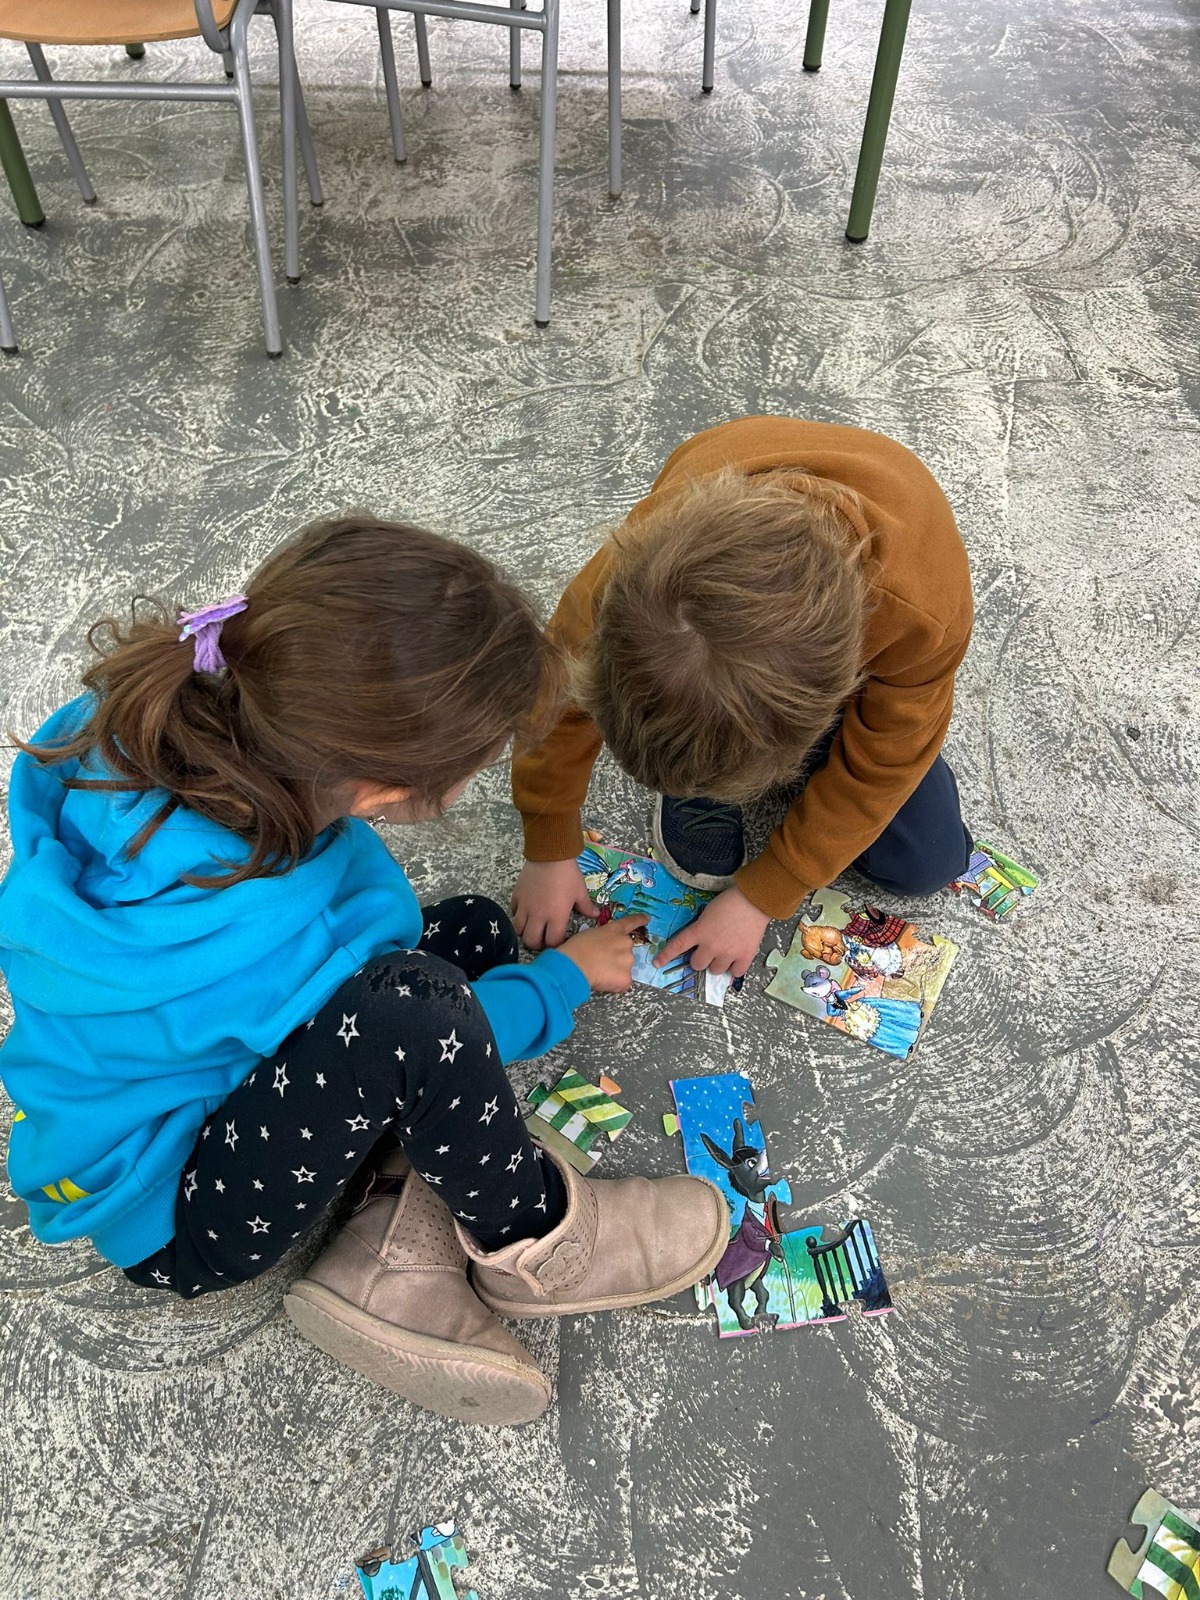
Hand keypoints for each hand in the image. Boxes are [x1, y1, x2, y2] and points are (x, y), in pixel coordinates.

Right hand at [511, 859, 597, 949]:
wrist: (549, 854)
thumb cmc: (568, 874)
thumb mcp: (580, 891)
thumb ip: (586, 906)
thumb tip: (595, 915)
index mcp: (556, 917)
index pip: (553, 942)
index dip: (556, 945)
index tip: (559, 940)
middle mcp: (538, 916)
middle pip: (531, 941)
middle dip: (537, 944)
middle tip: (543, 938)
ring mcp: (524, 907)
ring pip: (517, 930)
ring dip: (525, 931)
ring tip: (532, 926)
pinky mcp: (516, 896)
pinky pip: (513, 912)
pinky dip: (519, 915)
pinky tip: (526, 910)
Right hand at [560, 915, 650, 992]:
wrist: (574, 965)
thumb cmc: (575, 949)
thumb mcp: (589, 935)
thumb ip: (602, 939)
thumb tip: (603, 948)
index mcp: (614, 930)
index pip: (630, 923)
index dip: (639, 920)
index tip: (647, 918)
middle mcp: (626, 943)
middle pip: (626, 952)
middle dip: (617, 958)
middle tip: (601, 963)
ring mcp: (628, 961)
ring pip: (625, 969)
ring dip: (616, 972)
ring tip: (599, 973)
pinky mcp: (627, 978)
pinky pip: (623, 983)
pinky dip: (615, 985)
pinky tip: (602, 982)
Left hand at [654, 885, 769, 978]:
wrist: (754, 901)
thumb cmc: (730, 901)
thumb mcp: (707, 913)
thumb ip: (701, 928)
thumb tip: (701, 941)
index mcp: (699, 931)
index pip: (677, 946)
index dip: (666, 956)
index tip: (657, 963)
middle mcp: (711, 946)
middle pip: (697, 965)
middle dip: (700, 959)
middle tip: (708, 951)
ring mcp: (728, 953)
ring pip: (715, 971)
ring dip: (717, 964)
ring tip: (725, 953)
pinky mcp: (744, 956)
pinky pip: (734, 973)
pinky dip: (734, 968)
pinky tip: (736, 960)